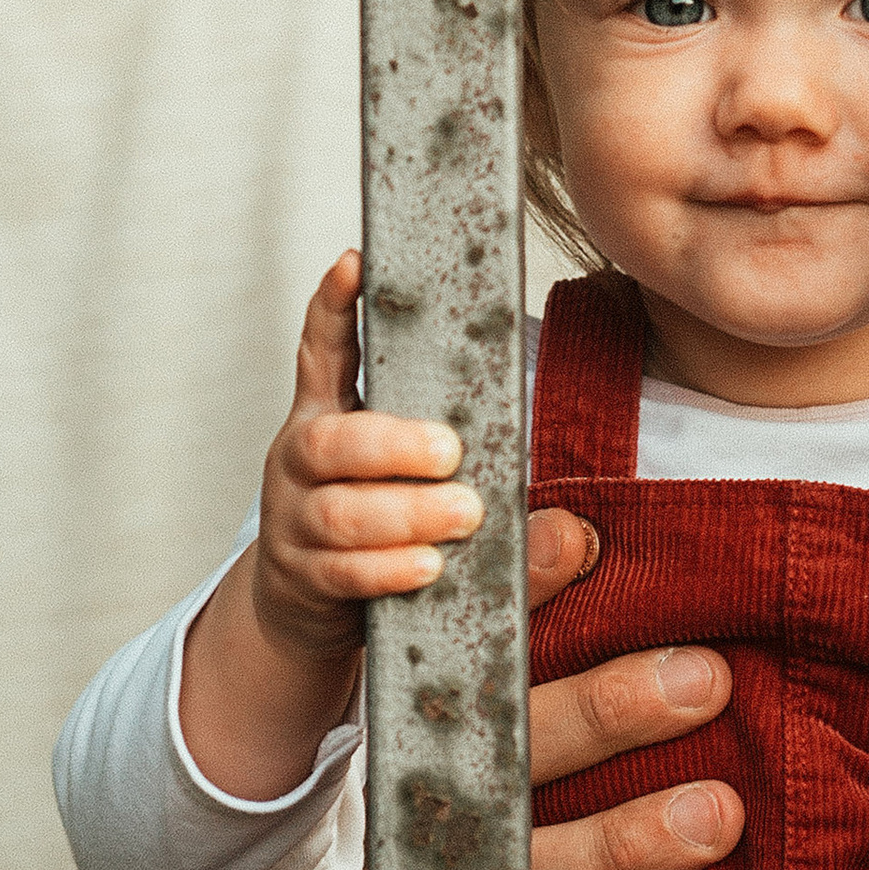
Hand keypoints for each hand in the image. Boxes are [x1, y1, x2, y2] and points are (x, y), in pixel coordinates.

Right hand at [175, 501, 740, 869]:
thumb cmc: (396, 869)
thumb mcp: (419, 771)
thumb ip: (494, 693)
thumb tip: (592, 550)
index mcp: (406, 752)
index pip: (466, 661)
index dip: (521, 598)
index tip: (587, 541)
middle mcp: (404, 830)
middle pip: (501, 758)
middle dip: (604, 712)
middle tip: (705, 678)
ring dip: (620, 845)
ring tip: (717, 815)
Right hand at [179, 252, 481, 799]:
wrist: (302, 606)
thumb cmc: (376, 528)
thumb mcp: (414, 486)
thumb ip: (479, 484)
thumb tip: (574, 528)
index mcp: (328, 415)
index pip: (322, 351)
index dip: (334, 306)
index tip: (356, 263)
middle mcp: (299, 460)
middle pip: (328, 442)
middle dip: (392, 444)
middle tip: (450, 451)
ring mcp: (294, 520)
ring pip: (338, 511)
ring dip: (404, 513)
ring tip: (460, 514)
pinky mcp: (302, 576)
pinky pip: (340, 571)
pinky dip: (388, 568)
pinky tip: (427, 566)